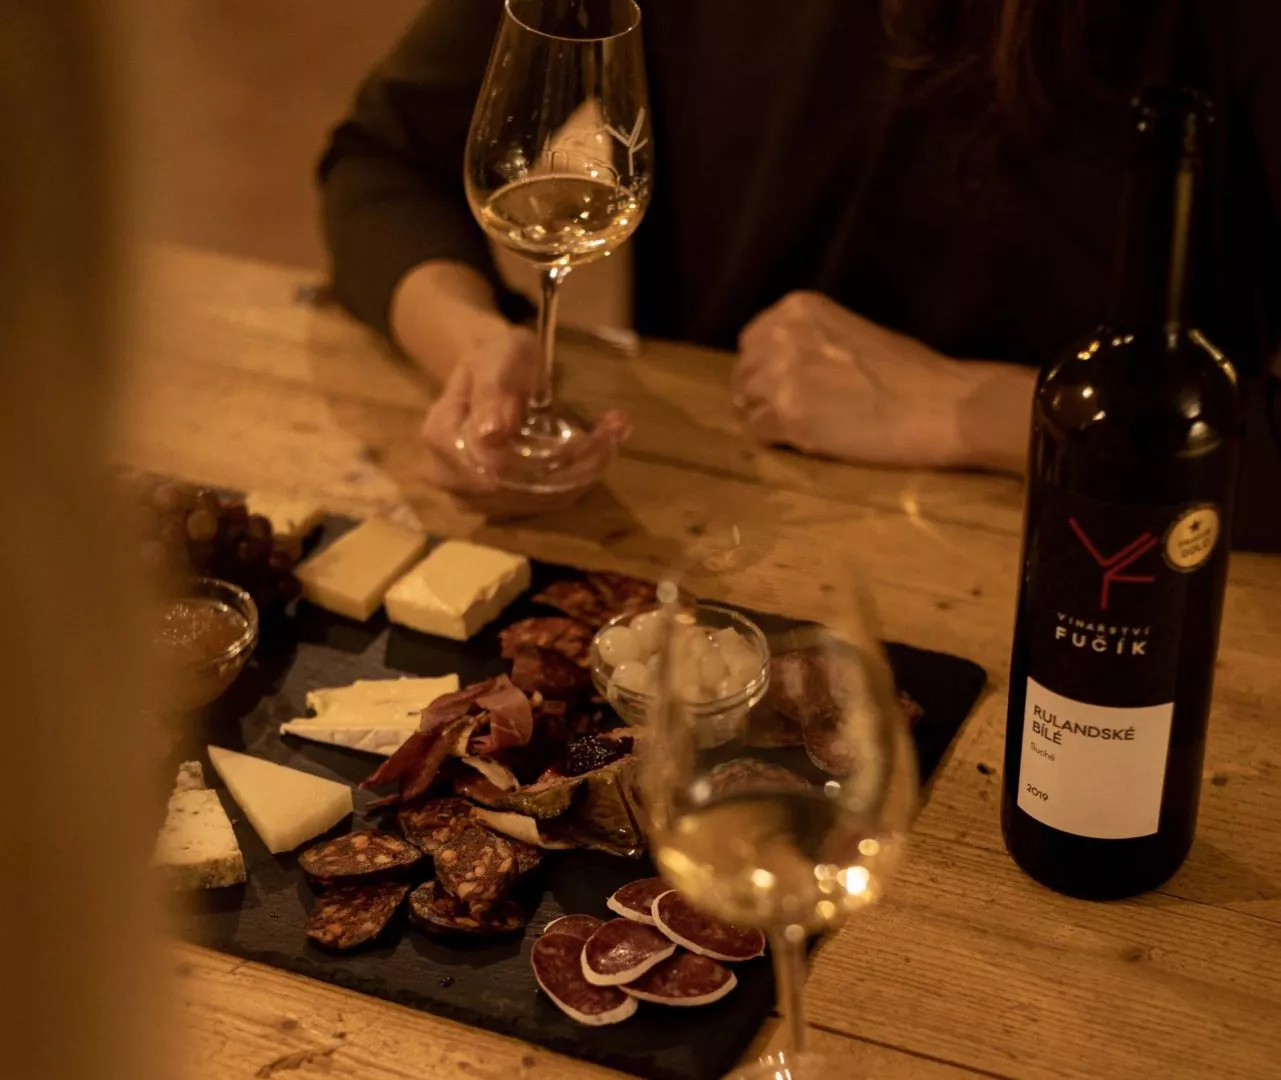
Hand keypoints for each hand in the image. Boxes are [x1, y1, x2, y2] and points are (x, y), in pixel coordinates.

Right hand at [420, 326, 630, 515]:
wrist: (492, 374)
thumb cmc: (495, 360)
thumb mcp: (498, 358)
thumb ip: (494, 391)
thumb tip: (492, 435)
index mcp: (443, 437)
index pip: (497, 466)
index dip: (548, 455)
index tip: (599, 428)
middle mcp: (453, 478)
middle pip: (522, 489)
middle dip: (577, 462)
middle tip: (615, 428)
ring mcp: (477, 499)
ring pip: (541, 501)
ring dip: (584, 471)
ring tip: (611, 435)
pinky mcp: (503, 507)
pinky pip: (548, 504)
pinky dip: (579, 479)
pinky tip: (599, 449)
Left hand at [732, 292, 1033, 472]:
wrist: (941, 406)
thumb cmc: (911, 370)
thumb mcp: (852, 332)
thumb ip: (811, 342)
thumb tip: (783, 365)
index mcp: (799, 308)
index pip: (752, 340)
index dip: (764, 366)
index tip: (782, 382)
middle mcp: (782, 336)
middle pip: (744, 373)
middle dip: (761, 393)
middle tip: (790, 411)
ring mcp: (781, 377)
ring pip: (747, 405)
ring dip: (768, 418)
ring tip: (802, 427)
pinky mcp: (788, 418)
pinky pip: (759, 434)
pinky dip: (778, 441)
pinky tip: (808, 441)